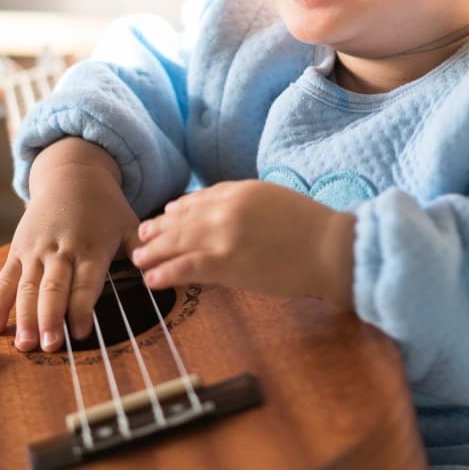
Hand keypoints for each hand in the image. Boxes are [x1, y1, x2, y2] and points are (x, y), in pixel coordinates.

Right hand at [0, 145, 141, 352]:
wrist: (71, 174)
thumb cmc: (106, 207)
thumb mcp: (130, 224)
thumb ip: (144, 251)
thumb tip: (164, 273)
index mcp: (91, 247)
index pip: (85, 283)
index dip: (82, 308)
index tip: (81, 332)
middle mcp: (61, 249)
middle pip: (53, 288)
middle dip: (50, 318)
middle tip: (49, 346)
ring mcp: (36, 249)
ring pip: (27, 287)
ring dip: (25, 317)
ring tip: (25, 345)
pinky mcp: (18, 248)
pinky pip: (6, 279)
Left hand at [132, 180, 355, 307]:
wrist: (330, 248)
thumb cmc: (313, 229)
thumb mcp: (277, 201)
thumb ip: (248, 204)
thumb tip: (227, 215)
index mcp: (241, 190)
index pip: (200, 198)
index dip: (179, 209)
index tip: (167, 215)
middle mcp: (226, 208)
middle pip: (182, 219)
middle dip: (159, 229)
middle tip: (142, 237)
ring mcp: (224, 235)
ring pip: (177, 241)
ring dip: (154, 252)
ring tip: (138, 260)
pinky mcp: (225, 262)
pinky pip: (186, 266)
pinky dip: (166, 272)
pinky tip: (153, 279)